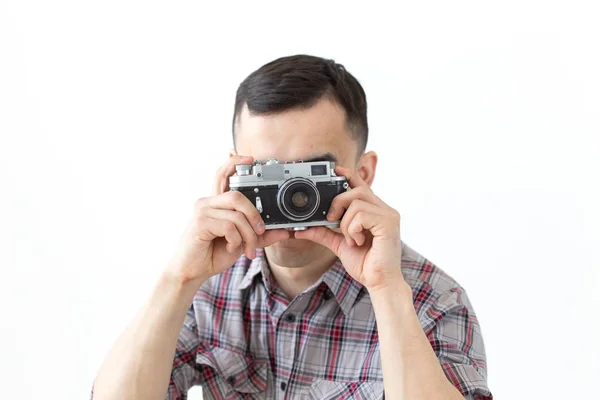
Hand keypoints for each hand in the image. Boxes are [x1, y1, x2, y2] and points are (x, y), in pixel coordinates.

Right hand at [165, 155, 289, 283]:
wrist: (191, 272)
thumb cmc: (212, 254)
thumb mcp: (241, 242)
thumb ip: (261, 236)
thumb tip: (284, 231)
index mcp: (216, 203)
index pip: (223, 175)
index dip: (235, 163)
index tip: (249, 157)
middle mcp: (207, 202)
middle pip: (238, 196)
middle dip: (254, 216)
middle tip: (260, 232)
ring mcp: (202, 211)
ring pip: (237, 215)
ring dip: (248, 235)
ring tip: (247, 249)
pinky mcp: (200, 223)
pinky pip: (229, 226)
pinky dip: (236, 240)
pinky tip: (230, 248)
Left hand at [294, 166, 403, 291]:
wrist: (379, 282)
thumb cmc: (365, 263)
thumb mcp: (339, 244)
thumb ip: (323, 233)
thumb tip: (301, 229)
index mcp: (375, 211)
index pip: (362, 185)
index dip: (348, 175)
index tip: (335, 170)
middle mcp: (384, 209)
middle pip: (357, 189)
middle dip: (339, 202)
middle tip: (332, 220)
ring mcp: (389, 215)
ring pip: (357, 202)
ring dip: (346, 223)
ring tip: (351, 239)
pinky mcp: (389, 224)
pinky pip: (362, 215)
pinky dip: (353, 229)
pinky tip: (358, 241)